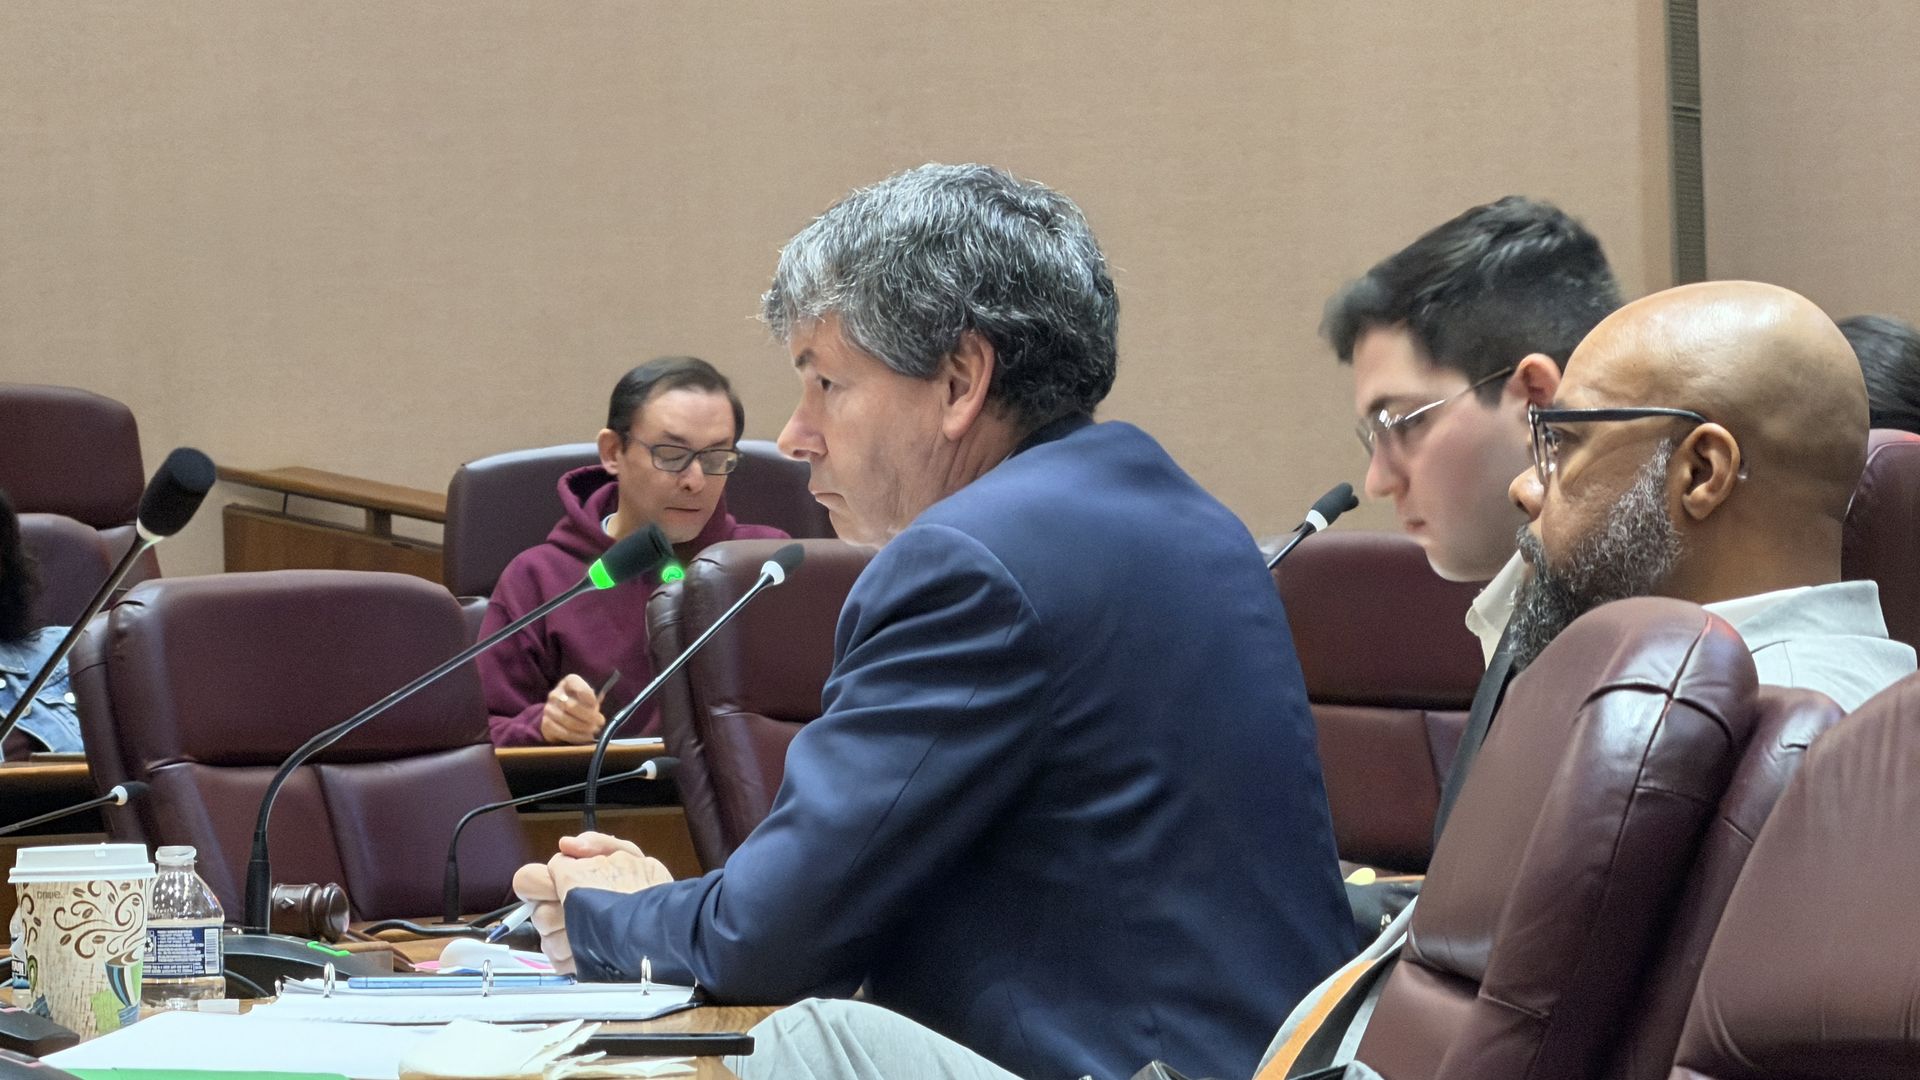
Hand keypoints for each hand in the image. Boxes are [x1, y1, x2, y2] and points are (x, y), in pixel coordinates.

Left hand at [510, 832, 674, 974]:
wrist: (669, 929)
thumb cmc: (652, 892)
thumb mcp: (629, 853)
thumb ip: (596, 844)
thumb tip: (567, 845)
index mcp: (570, 876)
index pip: (526, 879)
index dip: (540, 881)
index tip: (555, 884)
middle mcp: (563, 908)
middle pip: (536, 911)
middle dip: (554, 908)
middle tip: (581, 906)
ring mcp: (567, 939)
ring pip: (545, 938)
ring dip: (562, 934)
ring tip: (590, 928)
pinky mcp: (573, 964)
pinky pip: (557, 961)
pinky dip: (570, 955)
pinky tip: (590, 946)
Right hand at [539, 673, 606, 744]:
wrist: (560, 713)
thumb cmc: (580, 702)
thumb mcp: (588, 696)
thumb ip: (593, 699)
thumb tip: (598, 707)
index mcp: (568, 681)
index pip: (576, 685)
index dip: (588, 696)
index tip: (596, 705)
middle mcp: (555, 693)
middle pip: (572, 706)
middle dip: (589, 716)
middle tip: (599, 722)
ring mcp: (548, 709)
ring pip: (568, 721)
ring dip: (584, 728)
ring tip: (594, 730)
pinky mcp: (546, 724)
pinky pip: (563, 733)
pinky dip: (578, 736)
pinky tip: (586, 737)